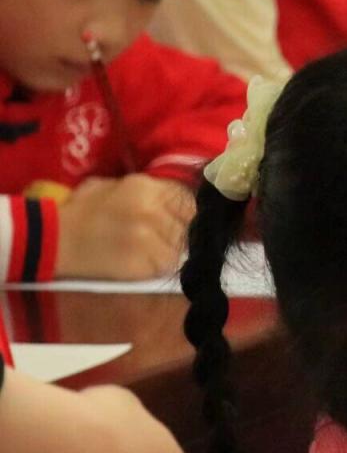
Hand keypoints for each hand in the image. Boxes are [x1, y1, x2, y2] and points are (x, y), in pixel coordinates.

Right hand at [55, 175, 194, 279]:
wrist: (53, 240)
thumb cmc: (81, 211)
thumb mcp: (113, 186)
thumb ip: (146, 190)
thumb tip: (174, 199)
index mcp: (146, 187)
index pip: (189, 201)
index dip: (188, 213)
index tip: (182, 221)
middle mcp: (152, 210)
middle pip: (188, 225)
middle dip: (181, 232)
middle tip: (167, 238)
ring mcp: (149, 238)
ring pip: (181, 247)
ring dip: (171, 251)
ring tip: (152, 251)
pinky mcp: (144, 263)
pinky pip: (167, 265)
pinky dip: (160, 266)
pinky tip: (145, 263)